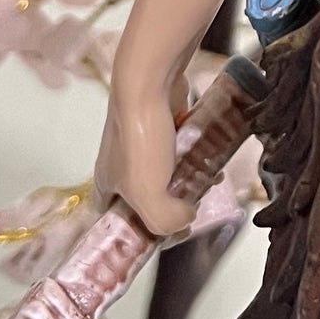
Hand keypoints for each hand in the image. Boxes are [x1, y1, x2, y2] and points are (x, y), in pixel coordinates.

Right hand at [93, 55, 196, 238]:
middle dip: (174, 207)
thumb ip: (165, 221)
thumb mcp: (148, 197)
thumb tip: (186, 217)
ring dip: (190, 181)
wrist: (150, 82)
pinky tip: (212, 158)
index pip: (117, 224)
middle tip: (194, 205)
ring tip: (210, 179)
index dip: (140, 236)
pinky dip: (196, 156)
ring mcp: (142, 146)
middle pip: (147, 201)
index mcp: (106, 187)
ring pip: (168, 176)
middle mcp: (120, 168)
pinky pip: (181, 151)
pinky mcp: (162, 127)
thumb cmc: (141, 140)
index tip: (168, 235)